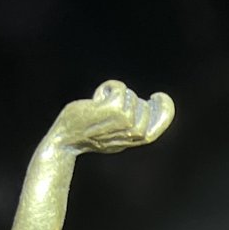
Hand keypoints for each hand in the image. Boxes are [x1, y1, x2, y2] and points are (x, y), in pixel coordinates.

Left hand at [51, 80, 174, 153]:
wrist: (64, 142)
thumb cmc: (86, 135)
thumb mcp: (111, 132)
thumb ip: (129, 124)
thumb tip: (147, 105)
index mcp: (131, 141)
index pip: (157, 127)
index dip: (164, 110)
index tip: (158, 96)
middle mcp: (129, 135)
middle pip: (144, 108)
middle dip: (129, 99)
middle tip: (110, 105)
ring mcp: (120, 123)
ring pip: (131, 98)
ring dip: (116, 94)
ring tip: (101, 102)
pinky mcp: (110, 112)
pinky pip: (120, 90)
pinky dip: (109, 87)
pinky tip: (97, 97)